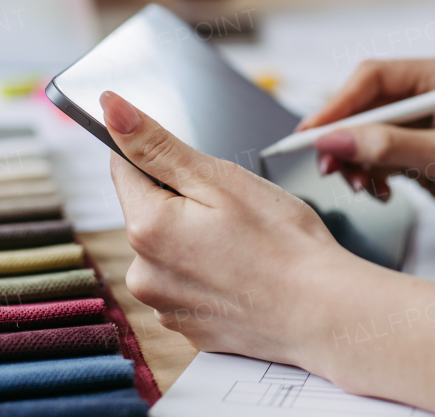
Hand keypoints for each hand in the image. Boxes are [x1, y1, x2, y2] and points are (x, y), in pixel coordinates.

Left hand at [100, 91, 369, 365]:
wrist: (323, 314)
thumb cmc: (283, 244)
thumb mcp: (219, 178)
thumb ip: (156, 144)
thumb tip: (112, 109)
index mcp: (146, 227)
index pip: (125, 167)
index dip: (162, 156)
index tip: (198, 167)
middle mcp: (143, 273)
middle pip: (149, 210)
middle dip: (183, 199)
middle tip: (235, 210)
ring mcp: (164, 306)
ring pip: (168, 248)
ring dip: (195, 239)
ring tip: (244, 245)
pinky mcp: (187, 326)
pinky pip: (186, 283)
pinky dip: (209, 273)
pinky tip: (243, 273)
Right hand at [300, 58, 434, 247]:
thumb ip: (387, 147)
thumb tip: (334, 141)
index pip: (371, 78)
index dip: (337, 107)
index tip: (311, 136)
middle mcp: (428, 93)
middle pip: (363, 105)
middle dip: (343, 138)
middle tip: (327, 167)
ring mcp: (423, 123)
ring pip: (366, 132)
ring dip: (356, 160)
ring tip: (361, 186)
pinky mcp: (419, 151)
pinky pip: (377, 155)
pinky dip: (370, 173)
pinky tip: (380, 193)